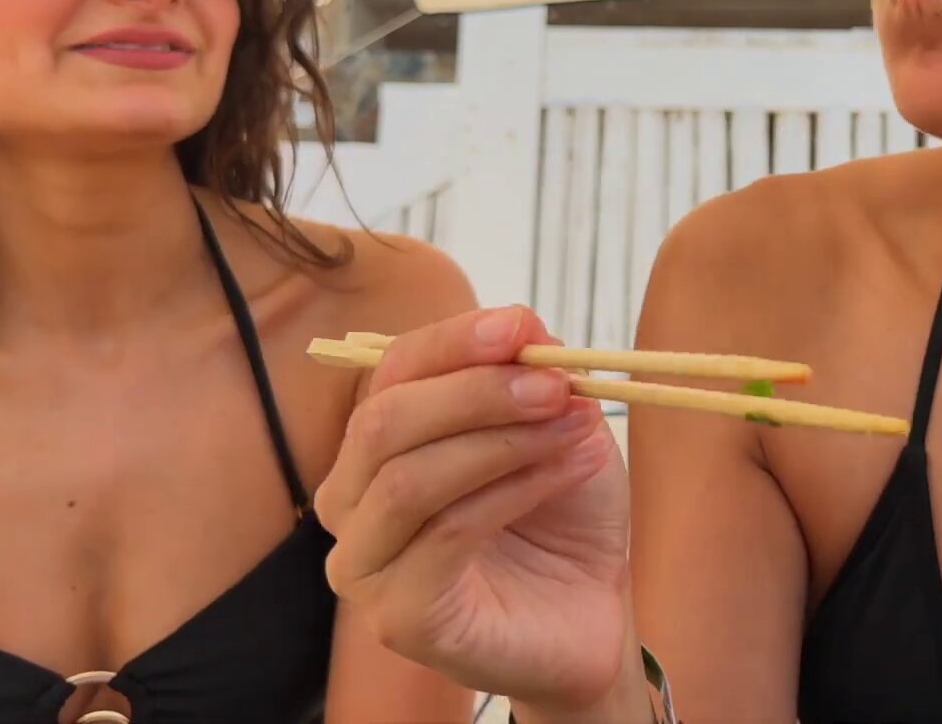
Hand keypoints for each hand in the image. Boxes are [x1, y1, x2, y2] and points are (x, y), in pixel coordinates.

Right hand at [314, 306, 635, 710]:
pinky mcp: (397, 618)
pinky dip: (516, 490)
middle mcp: (350, 501)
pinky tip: (570, 470)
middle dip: (477, 392)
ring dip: (503, 441)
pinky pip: (446, 535)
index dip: (453, 342)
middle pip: (386, 423)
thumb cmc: (562, 517)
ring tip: (579, 427)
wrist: (591, 614)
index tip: (520, 326)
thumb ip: (531, 374)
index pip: (391, 372)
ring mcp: (364, 565)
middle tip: (556, 384)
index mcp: (377, 444)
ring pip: (409, 480)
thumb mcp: (557, 426)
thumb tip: (520, 323)